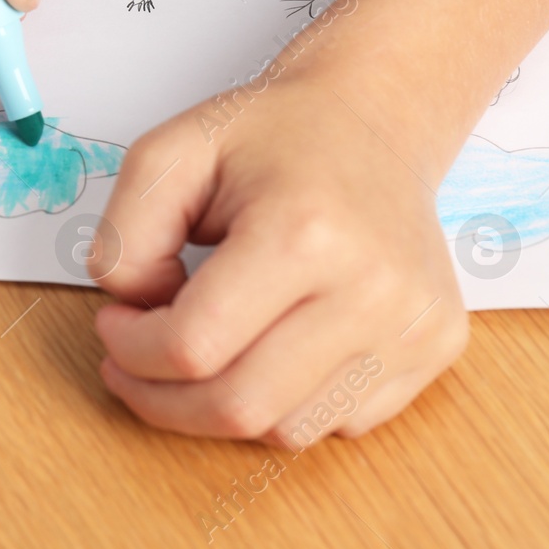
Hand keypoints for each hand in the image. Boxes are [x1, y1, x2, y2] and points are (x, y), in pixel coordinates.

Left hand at [89, 67, 468, 447]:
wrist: (373, 117)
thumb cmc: (271, 135)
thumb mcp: (167, 154)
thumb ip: (125, 237)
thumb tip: (136, 313)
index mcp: (305, 233)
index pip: (194, 346)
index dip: (132, 349)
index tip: (114, 323)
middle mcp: (374, 289)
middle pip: (239, 406)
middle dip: (162, 398)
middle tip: (131, 364)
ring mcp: (413, 325)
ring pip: (286, 431)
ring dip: (220, 408)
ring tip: (197, 352)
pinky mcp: (435, 348)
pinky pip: (337, 423)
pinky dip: (283, 403)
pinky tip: (263, 347)